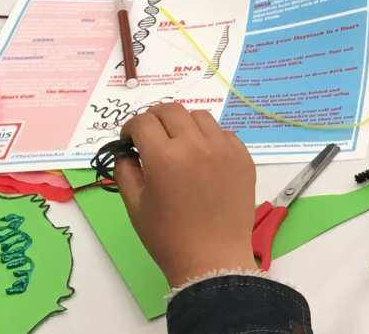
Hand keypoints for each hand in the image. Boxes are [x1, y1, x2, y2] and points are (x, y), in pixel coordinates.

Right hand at [115, 103, 258, 286]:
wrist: (212, 259)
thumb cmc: (168, 237)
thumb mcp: (135, 206)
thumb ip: (125, 171)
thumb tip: (127, 152)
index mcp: (164, 156)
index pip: (143, 122)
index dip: (130, 128)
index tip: (129, 140)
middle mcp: (195, 144)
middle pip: (171, 110)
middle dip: (154, 119)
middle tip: (150, 137)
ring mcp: (223, 148)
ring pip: (199, 116)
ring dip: (183, 124)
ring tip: (178, 144)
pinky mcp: (243, 157)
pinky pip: (223, 133)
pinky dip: (209, 138)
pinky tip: (203, 158)